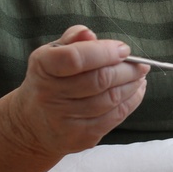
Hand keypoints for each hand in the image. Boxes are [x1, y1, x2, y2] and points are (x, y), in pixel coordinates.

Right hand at [5, 25, 147, 154]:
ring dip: (132, 85)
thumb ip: (72, 41)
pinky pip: (114, 118)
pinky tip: (137, 90)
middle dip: (127, 70)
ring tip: (140, 75)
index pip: (75, 58)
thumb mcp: (51, 55)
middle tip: (141, 64)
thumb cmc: (49, 81)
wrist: (31, 125)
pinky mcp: (80, 137)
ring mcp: (65, 119)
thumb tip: (90, 34)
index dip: (104, 52)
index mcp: (43, 67)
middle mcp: (50, 94)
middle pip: (99, 80)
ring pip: (110, 100)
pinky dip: (131, 102)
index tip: (124, 49)